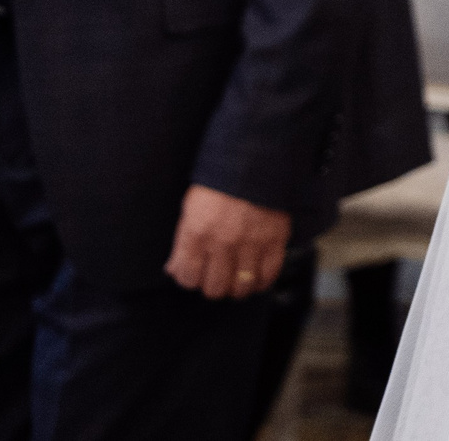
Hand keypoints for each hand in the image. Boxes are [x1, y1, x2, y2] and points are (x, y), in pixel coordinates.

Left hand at [166, 184, 291, 300]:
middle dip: (214, 286)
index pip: (187, 277)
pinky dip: (263, 281)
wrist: (256, 159)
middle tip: (218, 277)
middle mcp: (222, 242)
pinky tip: (257, 277)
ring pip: (241, 286)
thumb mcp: (191, 208)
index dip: (191, 279)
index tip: (197, 274)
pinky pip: (269, 273)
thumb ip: (182, 243)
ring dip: (238, 288)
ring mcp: (250, 242)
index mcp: (196, 232)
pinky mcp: (275, 239)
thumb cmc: (220, 183)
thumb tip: (173, 269)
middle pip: (214, 287)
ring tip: (238, 281)